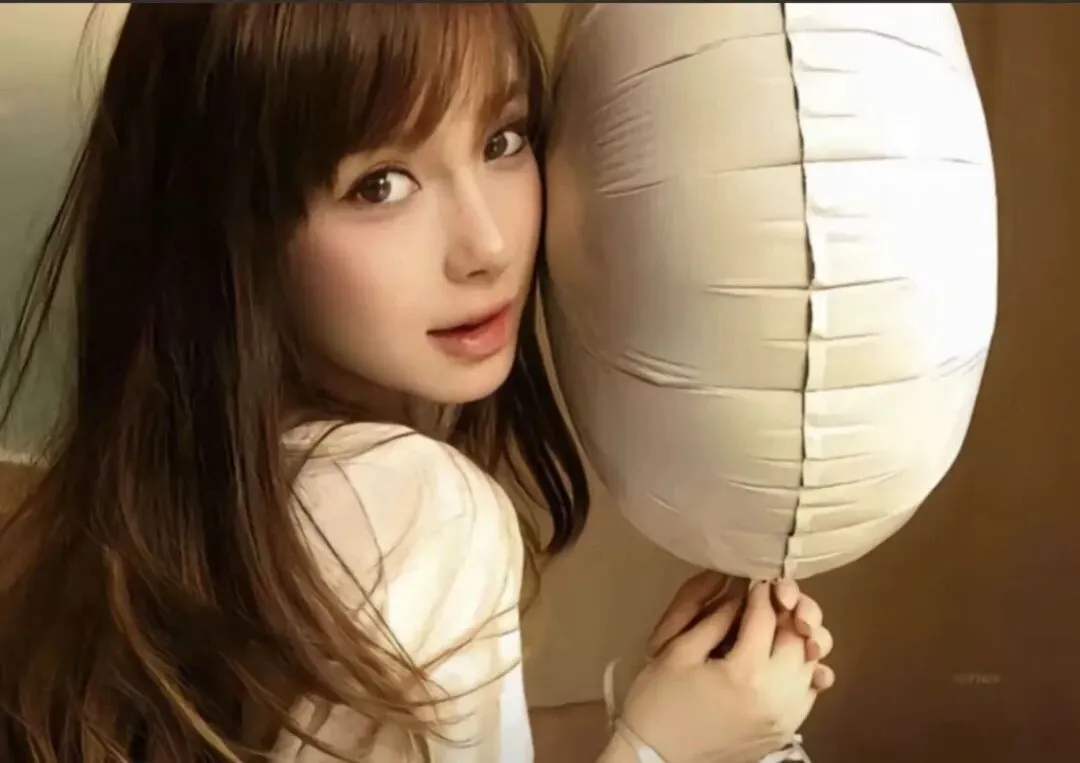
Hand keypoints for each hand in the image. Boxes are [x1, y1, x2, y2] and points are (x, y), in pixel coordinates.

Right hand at [617, 579, 832, 762]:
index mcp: (745, 673)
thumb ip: (715, 621)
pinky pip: (808, 694)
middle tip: (770, 596)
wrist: (656, 758)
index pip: (766, 618)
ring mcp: (784, 718)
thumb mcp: (679, 652)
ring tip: (782, 623)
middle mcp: (775, 696)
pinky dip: (805, 671)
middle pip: (798, 639)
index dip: (760, 592)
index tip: (752, 579)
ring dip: (800, 639)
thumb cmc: (659, 702)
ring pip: (811, 665)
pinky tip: (789, 658)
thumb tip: (740, 597)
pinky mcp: (784, 732)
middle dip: (788, 610)